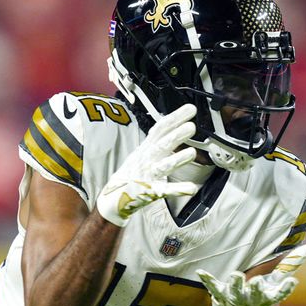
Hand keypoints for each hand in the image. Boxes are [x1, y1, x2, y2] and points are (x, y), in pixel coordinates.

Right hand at [96, 104, 197, 226]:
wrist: (114, 196)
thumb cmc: (133, 172)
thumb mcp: (143, 151)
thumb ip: (158, 138)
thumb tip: (174, 122)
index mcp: (147, 148)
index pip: (161, 129)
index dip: (175, 118)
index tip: (190, 109)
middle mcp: (147, 159)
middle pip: (162, 145)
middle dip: (176, 135)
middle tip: (191, 126)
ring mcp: (148, 175)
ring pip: (163, 166)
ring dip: (177, 159)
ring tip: (192, 153)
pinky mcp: (150, 192)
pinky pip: (165, 190)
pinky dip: (178, 189)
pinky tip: (191, 188)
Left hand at [197, 244, 305, 305]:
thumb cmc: (257, 299)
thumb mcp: (274, 286)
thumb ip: (288, 267)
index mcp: (264, 297)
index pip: (277, 294)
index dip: (284, 289)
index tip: (291, 282)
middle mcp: (249, 298)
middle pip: (255, 293)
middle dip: (257, 288)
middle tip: (258, 282)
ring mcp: (233, 296)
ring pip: (234, 289)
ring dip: (235, 284)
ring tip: (236, 276)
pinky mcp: (219, 294)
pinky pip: (212, 286)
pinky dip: (208, 279)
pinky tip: (201, 272)